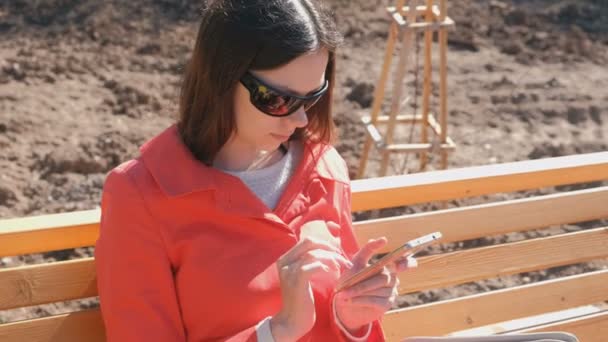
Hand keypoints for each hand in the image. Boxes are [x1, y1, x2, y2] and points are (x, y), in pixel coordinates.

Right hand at [271, 221, 352, 340]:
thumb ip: (309, 263)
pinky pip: (314, 266)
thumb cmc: (301, 299)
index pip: (307, 241)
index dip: (325, 244)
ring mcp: (289, 271)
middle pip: (310, 243)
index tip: (337, 253)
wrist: (292, 321)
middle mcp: (284, 262)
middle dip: (329, 248)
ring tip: (341, 268)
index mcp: (285, 259)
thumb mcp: (302, 277)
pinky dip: (326, 268)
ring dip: (332, 259)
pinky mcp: (296, 281)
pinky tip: (333, 275)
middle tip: (342, 259)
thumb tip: (327, 249)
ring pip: (314, 254)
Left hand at [334, 237, 417, 332]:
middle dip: (364, 283)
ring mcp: (391, 292)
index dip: (407, 263)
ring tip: (344, 294)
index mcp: (388, 266)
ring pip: (378, 290)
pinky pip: (375, 301)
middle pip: (384, 278)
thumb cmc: (351, 279)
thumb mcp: (356, 262)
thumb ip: (367, 250)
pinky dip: (360, 300)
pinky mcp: (387, 304)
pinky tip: (349, 300)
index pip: (405, 263)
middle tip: (347, 285)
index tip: (399, 264)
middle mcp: (393, 279)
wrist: (345, 301)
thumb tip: (378, 239)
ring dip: (358, 291)